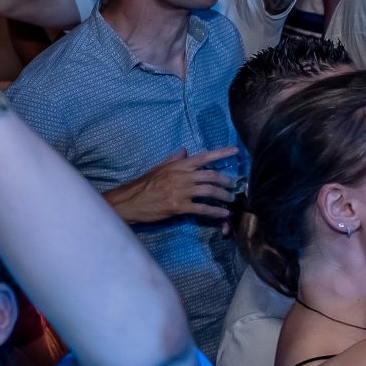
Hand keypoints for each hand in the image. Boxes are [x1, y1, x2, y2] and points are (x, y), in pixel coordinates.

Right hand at [106, 148, 240, 222]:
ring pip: (210, 191)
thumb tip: (185, 150)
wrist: (130, 201)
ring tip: (230, 199)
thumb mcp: (159, 168)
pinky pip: (202, 208)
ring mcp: (181, 191)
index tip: (235, 151)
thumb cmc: (144, 185)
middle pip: (211, 175)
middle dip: (226, 180)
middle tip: (234, 185)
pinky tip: (223, 214)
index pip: (204, 157)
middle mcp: (182, 176)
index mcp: (178, 166)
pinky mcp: (179, 206)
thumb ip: (174, 160)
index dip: (221, 153)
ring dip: (224, 195)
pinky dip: (215, 211)